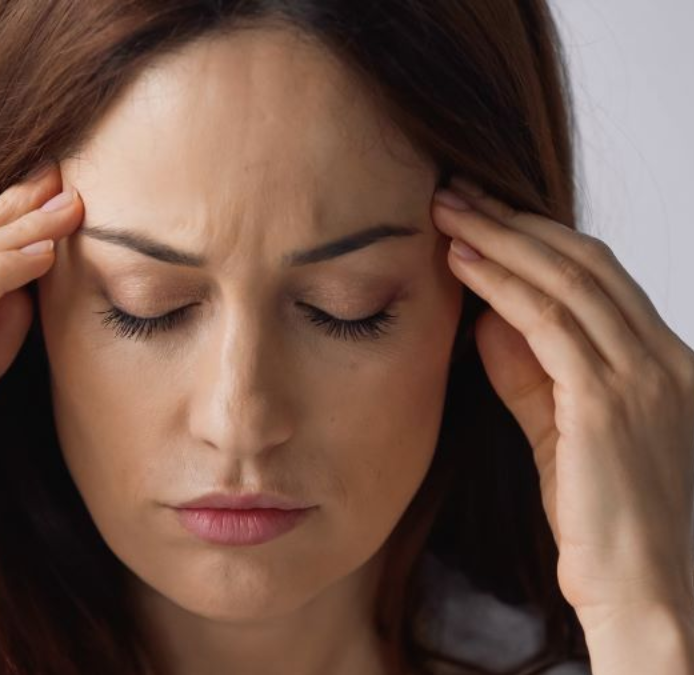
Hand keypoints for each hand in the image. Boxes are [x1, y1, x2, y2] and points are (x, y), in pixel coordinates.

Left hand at [430, 177, 693, 630]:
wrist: (652, 601)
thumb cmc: (607, 527)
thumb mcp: (564, 437)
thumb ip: (531, 376)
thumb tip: (489, 320)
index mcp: (665, 363)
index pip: (599, 278)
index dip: (538, 240)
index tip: (484, 218)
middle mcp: (665, 359)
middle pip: (586, 262)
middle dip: (515, 220)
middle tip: (457, 192)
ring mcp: (646, 377)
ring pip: (568, 280)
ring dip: (501, 237)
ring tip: (448, 209)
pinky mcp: (611, 404)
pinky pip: (550, 322)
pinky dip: (502, 283)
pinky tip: (462, 261)